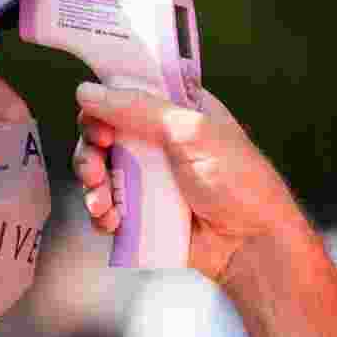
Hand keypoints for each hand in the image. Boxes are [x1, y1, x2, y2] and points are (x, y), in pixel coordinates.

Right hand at [73, 82, 302, 282]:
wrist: (252, 246)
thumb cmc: (236, 180)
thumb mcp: (190, 132)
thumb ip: (137, 108)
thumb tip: (84, 90)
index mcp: (173, 110)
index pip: (124, 96)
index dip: (103, 108)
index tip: (102, 128)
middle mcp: (156, 140)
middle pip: (101, 133)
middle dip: (90, 152)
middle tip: (95, 169)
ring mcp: (145, 177)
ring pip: (98, 170)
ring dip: (92, 185)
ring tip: (101, 203)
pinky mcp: (139, 210)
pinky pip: (105, 205)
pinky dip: (100, 212)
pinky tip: (111, 221)